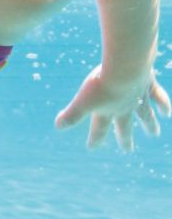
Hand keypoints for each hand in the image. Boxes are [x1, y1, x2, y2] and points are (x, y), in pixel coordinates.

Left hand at [55, 65, 170, 150]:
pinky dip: (163, 104)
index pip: (100, 129)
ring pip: (145, 114)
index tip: (91, 148)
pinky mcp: (149, 83)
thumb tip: (58, 126)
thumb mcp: (83, 99)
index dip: (94, 139)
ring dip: (150, 124)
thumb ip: (72, 114)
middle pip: (124, 126)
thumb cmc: (103, 84)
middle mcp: (125, 107)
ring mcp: (139, 97)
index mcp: (108, 111)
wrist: (126, 68)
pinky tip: (167, 112)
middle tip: (128, 150)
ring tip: (154, 133)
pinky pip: (158, 96)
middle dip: (124, 137)